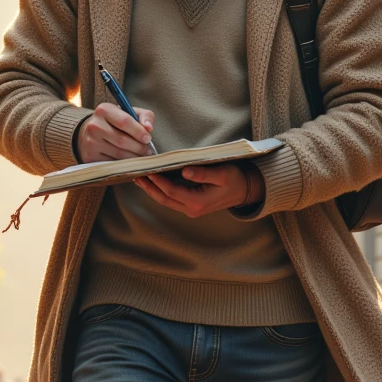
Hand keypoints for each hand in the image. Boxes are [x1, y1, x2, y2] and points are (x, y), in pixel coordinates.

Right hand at [78, 101, 154, 161]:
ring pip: (118, 154)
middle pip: (122, 140)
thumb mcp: (129, 113)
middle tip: (148, 150)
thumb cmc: (115, 122)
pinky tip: (130, 162)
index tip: (148, 139)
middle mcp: (94, 125)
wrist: (91, 132)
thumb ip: (144, 116)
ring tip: (142, 156)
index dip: (139, 132)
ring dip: (134, 157)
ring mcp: (91, 142)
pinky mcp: (90, 156)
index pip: (124, 121)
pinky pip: (112, 163)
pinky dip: (124, 164)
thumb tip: (149, 128)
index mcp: (104, 110)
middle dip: (139, 147)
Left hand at [137, 163, 263, 218]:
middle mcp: (192, 209)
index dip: (158, 181)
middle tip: (136, 176)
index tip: (148, 171)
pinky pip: (171, 200)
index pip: (172, 191)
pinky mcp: (191, 206)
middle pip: (164, 199)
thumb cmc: (234, 180)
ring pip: (166, 201)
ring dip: (153, 191)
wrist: (244, 191)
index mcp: (198, 201)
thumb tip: (184, 172)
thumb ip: (202, 173)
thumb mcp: (222, 174)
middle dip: (149, 188)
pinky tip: (154, 184)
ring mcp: (191, 209)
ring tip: (141, 180)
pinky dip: (161, 192)